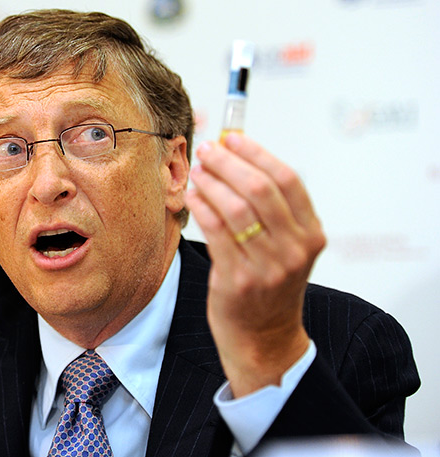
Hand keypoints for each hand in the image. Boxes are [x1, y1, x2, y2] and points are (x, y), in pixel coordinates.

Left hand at [184, 133, 325, 396]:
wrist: (265, 337)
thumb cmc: (270, 286)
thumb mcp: (287, 247)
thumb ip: (273, 209)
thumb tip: (238, 158)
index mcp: (311, 234)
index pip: (287, 179)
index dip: (257, 153)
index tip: (233, 138)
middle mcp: (294, 249)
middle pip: (260, 189)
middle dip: (229, 162)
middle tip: (207, 150)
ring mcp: (267, 267)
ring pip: (235, 208)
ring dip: (211, 182)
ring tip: (198, 172)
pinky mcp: (238, 280)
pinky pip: (216, 231)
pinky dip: (202, 207)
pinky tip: (193, 196)